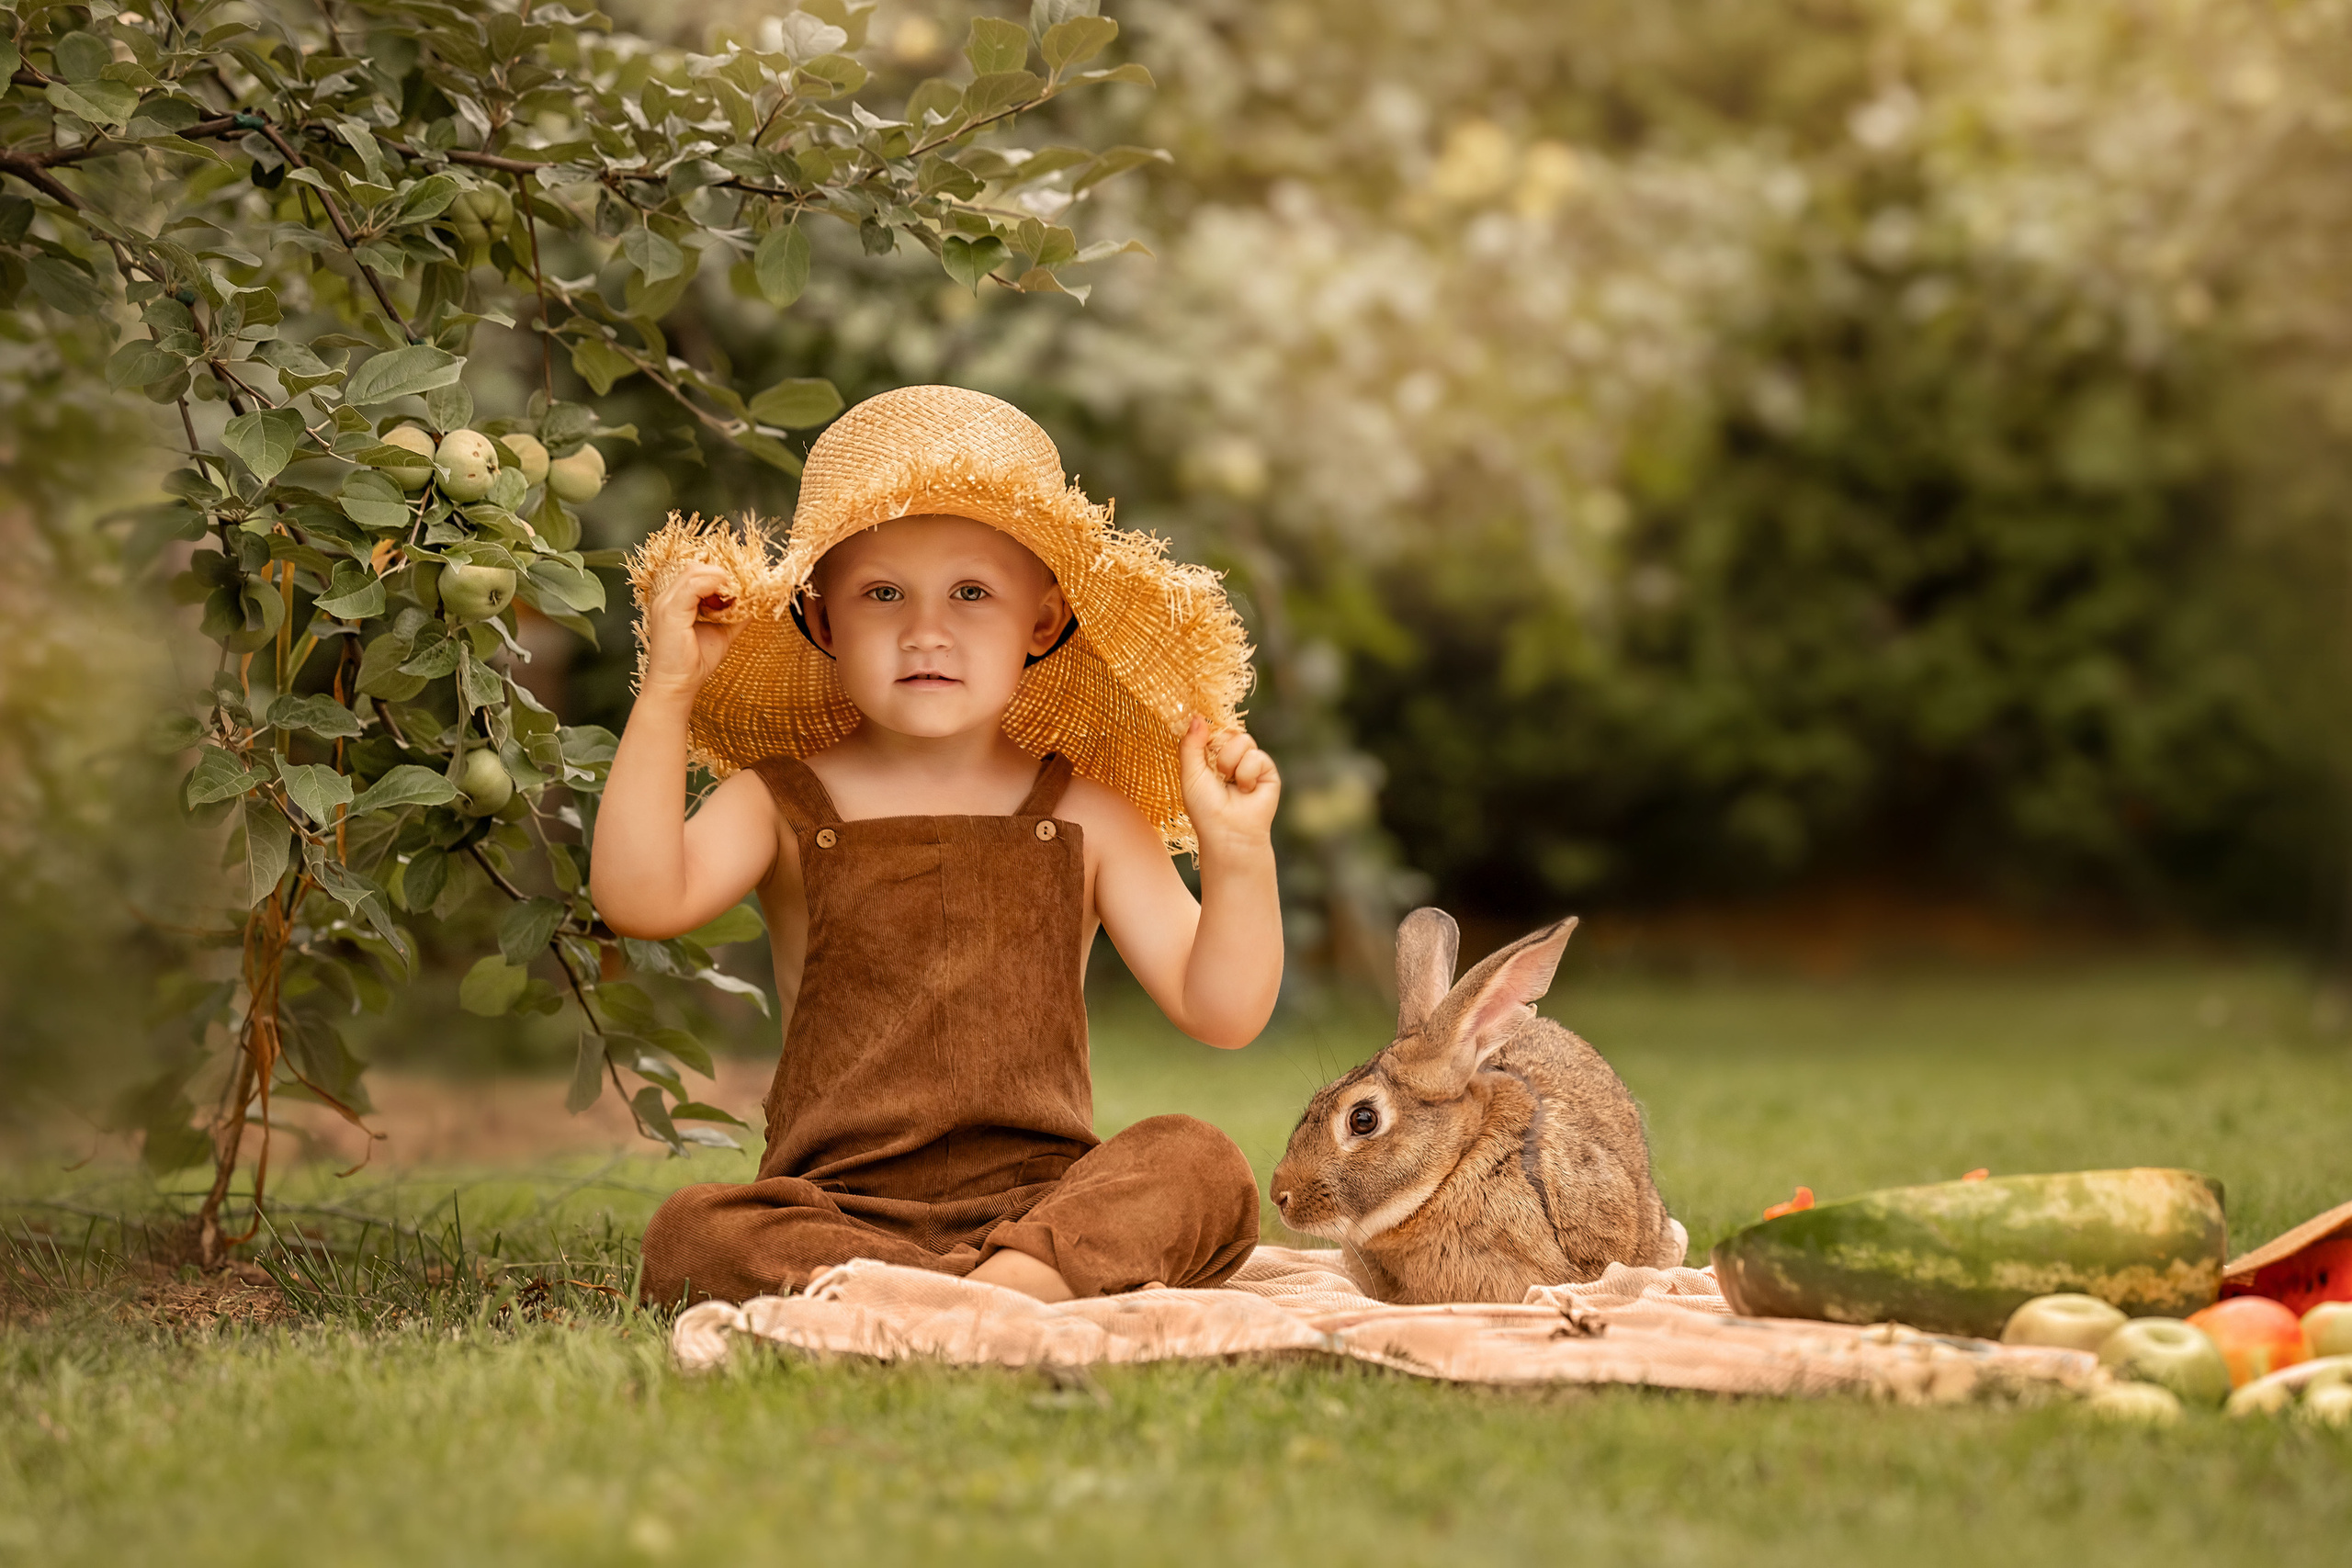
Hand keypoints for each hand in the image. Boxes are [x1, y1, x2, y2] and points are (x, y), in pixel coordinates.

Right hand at [641, 563, 744, 699]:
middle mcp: (667, 597)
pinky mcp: (670, 612)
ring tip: (734, 599)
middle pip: (697, 568)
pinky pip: (694, 586)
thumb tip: (755, 602)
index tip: (741, 590)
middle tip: (741, 592)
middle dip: (723, 576)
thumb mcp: (722, 632)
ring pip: (695, 572)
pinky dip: (714, 589)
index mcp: (676, 600)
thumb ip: (736, 615)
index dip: (721, 577)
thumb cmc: (694, 662)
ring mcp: (666, 603)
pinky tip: (726, 605)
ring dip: (721, 581)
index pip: (698, 573)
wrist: (677, 686)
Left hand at [1179, 716, 1279, 850]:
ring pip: (1243, 740)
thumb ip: (1191, 744)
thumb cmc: (1205, 807)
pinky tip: (1246, 790)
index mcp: (1212, 756)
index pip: (1213, 730)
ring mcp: (1251, 763)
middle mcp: (1232, 757)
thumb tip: (1197, 717)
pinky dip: (1247, 774)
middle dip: (1219, 752)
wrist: (1228, 831)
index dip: (1208, 734)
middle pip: (1229, 731)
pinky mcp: (1268, 771)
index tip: (1202, 745)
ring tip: (1230, 783)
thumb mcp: (1190, 773)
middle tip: (1217, 774)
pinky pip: (1257, 756)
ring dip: (1231, 763)